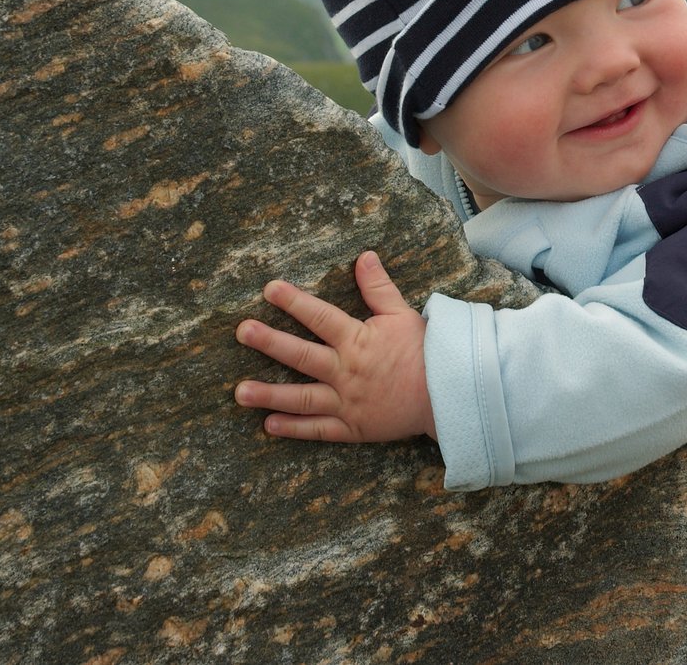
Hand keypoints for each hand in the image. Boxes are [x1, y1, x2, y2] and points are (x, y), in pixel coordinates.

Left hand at [233, 251, 436, 442]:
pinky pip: (318, 430)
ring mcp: (347, 402)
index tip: (269, 289)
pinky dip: (294, 429)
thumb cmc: (425, 352)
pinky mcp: (352, 428)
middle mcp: (347, 371)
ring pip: (302, 398)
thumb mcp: (403, 314)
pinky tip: (268, 425)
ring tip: (239, 392)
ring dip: (270, 394)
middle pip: (302, 355)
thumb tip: (364, 256)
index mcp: (358, 340)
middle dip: (270, 342)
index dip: (294, 301)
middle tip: (242, 331)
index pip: (320, 317)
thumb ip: (378, 288)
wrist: (447, 395)